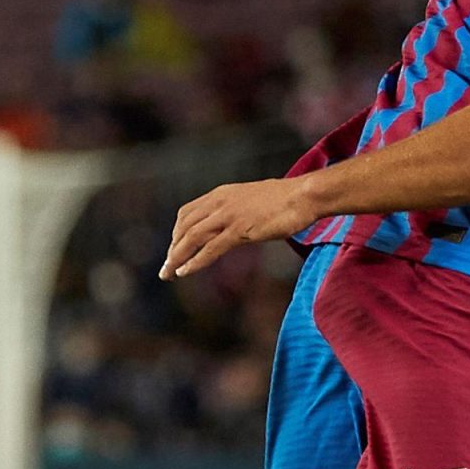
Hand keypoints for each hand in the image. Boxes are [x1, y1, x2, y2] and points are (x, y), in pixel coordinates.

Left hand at [160, 178, 318, 280]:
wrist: (303, 195)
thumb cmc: (285, 199)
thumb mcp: (252, 200)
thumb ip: (237, 210)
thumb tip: (233, 224)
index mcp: (221, 194)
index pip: (187, 213)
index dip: (177, 232)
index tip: (174, 249)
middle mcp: (220, 202)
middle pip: (184, 226)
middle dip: (173, 249)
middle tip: (166, 268)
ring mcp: (228, 216)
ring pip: (192, 238)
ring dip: (177, 258)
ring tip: (168, 274)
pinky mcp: (239, 230)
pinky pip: (210, 249)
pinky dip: (194, 262)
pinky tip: (185, 272)